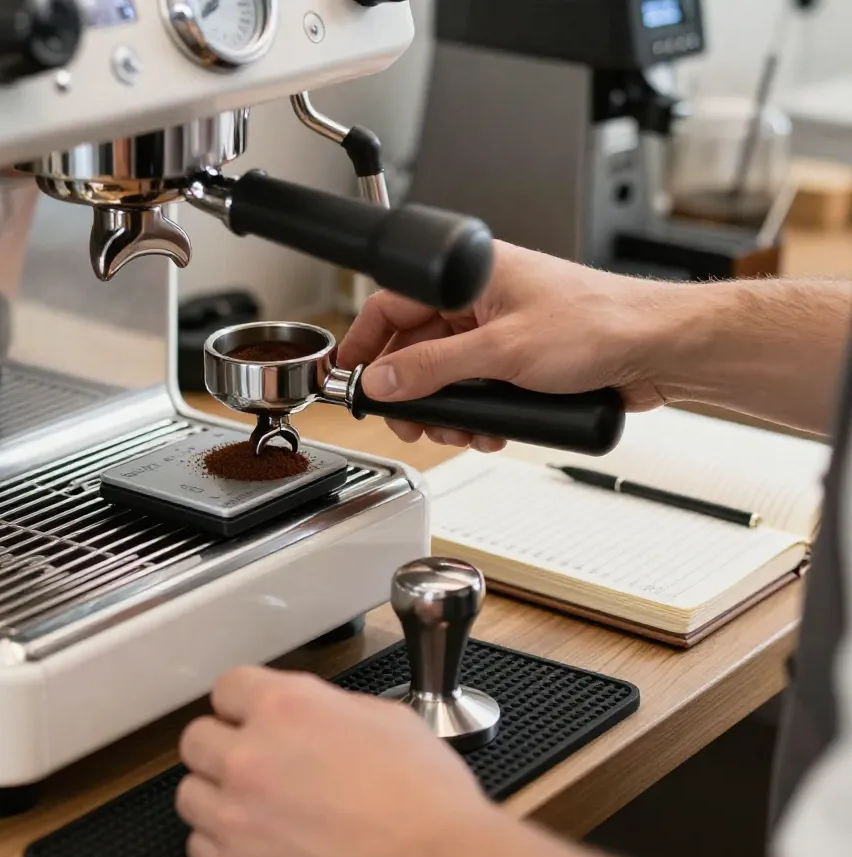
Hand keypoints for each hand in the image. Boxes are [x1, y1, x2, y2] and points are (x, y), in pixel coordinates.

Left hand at [176, 666, 488, 856]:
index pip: (228, 687)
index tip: (252, 714)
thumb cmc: (426, 801)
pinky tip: (257, 842)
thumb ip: (329, 708)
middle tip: (253, 759)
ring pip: (189, 795)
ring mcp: (238, 821)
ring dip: (217, 795)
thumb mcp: (384, 719)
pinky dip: (223, 845)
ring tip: (253, 804)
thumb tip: (313, 715)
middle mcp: (250, 760)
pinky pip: (201, 849)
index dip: (245, 701)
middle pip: (196, 739)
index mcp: (286, 708)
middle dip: (224, 745)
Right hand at [338, 241, 677, 450]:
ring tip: (456, 431)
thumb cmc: (599, 323)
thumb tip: (385, 379)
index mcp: (471, 275)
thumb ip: (435, 368)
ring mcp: (502, 331)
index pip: (394, 301)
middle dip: (410, 390)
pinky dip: (476, 413)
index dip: (366, 341)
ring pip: (447, 374)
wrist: (658, 349)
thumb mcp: (502, 351)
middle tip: (405, 420)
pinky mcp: (521, 361)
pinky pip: (478, 388)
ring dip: (446, 408)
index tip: (350, 376)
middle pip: (417, 346)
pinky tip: (489, 430)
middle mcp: (483, 300)